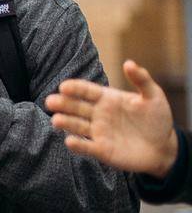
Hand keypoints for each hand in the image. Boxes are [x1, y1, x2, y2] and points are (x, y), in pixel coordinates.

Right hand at [48, 60, 179, 178]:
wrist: (163, 147)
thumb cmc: (158, 119)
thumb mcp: (154, 96)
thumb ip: (142, 80)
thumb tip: (128, 62)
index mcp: (107, 99)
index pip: (87, 91)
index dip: (76, 88)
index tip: (64, 86)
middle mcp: (98, 115)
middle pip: (76, 107)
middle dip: (63, 104)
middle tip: (50, 101)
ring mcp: (98, 132)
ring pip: (77, 126)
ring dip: (65, 123)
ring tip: (56, 120)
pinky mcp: (100, 150)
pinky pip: (86, 147)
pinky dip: (77, 145)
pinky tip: (70, 141)